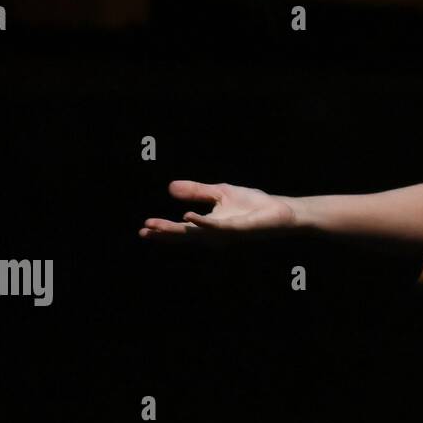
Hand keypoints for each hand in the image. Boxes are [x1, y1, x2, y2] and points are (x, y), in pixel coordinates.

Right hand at [140, 180, 296, 236]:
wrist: (278, 209)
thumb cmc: (252, 205)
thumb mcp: (219, 193)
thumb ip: (196, 191)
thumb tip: (170, 187)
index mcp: (208, 226)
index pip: (182, 229)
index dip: (163, 229)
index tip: (144, 228)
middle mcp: (213, 233)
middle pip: (185, 235)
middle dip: (164, 234)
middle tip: (145, 231)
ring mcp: (225, 233)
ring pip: (197, 234)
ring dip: (176, 230)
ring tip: (156, 227)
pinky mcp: (237, 228)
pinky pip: (217, 227)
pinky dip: (202, 223)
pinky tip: (188, 217)